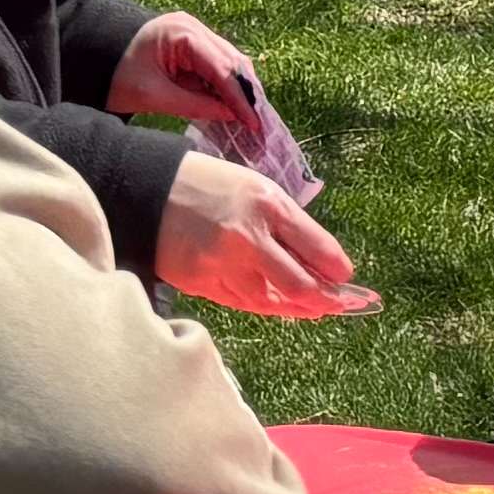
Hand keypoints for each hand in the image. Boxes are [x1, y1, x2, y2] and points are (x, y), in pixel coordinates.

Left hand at [111, 10, 263, 123]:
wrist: (88, 54)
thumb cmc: (114, 74)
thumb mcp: (154, 96)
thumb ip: (196, 106)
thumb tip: (232, 116)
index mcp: (183, 33)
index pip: (223, 69)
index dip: (241, 99)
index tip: (255, 125)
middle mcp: (194, 26)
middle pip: (233, 62)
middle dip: (246, 94)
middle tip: (258, 124)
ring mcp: (193, 32)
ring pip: (229, 62)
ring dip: (239, 90)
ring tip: (249, 117)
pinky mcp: (190, 42)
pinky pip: (216, 64)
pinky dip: (225, 85)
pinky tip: (232, 105)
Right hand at [156, 152, 372, 317]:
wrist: (146, 189)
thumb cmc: (209, 185)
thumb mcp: (257, 189)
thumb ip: (289, 224)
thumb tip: (324, 262)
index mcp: (267, 205)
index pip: (319, 248)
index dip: (339, 269)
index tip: (347, 279)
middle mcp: (247, 237)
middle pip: (299, 285)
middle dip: (326, 300)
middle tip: (340, 306)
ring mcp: (221, 264)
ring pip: (270, 302)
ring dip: (296, 308)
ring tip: (312, 308)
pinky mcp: (200, 282)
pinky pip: (241, 303)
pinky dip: (264, 307)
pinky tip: (278, 306)